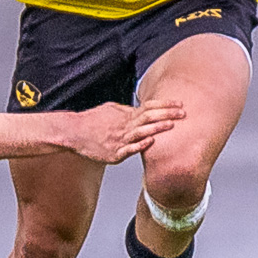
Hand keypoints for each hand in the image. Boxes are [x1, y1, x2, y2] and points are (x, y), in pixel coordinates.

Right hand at [65, 100, 183, 162]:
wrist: (74, 133)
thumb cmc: (92, 121)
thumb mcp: (110, 109)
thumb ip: (127, 111)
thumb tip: (140, 108)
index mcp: (125, 115)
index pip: (149, 107)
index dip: (165, 105)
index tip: (179, 104)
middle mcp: (124, 126)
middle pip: (149, 117)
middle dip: (167, 114)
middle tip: (183, 113)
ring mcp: (120, 140)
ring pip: (141, 132)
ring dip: (157, 128)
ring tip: (171, 125)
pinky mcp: (114, 153)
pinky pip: (129, 149)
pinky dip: (140, 145)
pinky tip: (150, 143)